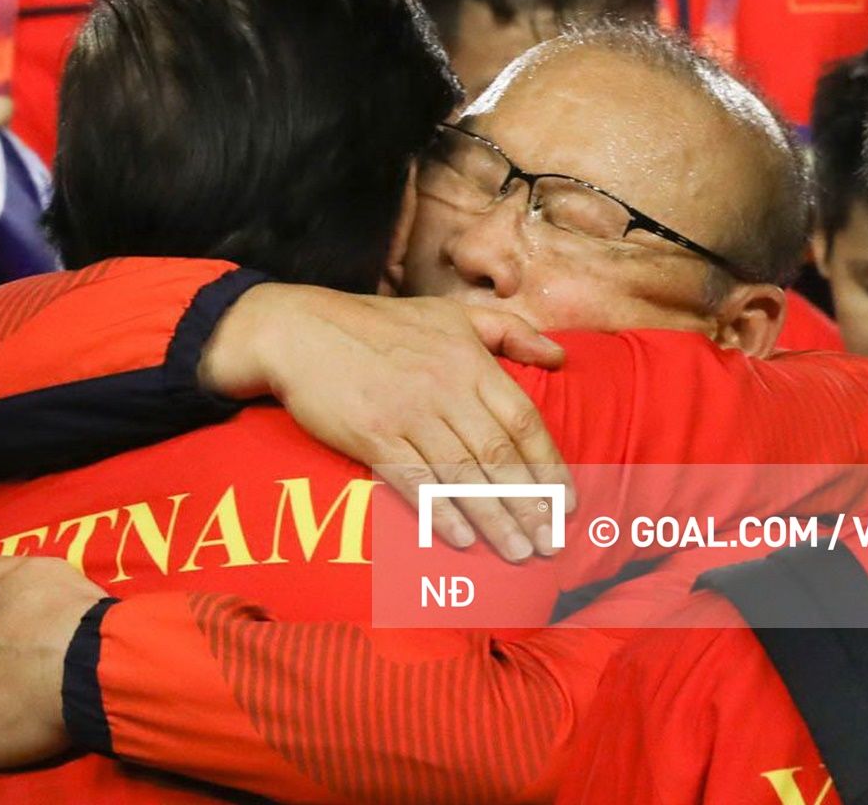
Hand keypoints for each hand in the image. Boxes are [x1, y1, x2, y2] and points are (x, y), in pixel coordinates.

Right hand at [200, 284, 570, 561]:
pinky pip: (414, 481)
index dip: (550, 465)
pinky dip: (440, 511)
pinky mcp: (372, 437)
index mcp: (469, 362)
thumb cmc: (380, 325)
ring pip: (462, 475)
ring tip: (519, 553)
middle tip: (552, 544)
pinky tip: (461, 538)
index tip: (567, 503)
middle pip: (499, 456)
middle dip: (530, 505)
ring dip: (494, 518)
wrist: (300, 331)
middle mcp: (445, 389)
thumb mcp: (451, 314)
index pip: (523, 420)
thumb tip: (561, 354)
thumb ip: (510, 331)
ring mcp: (408, 415)